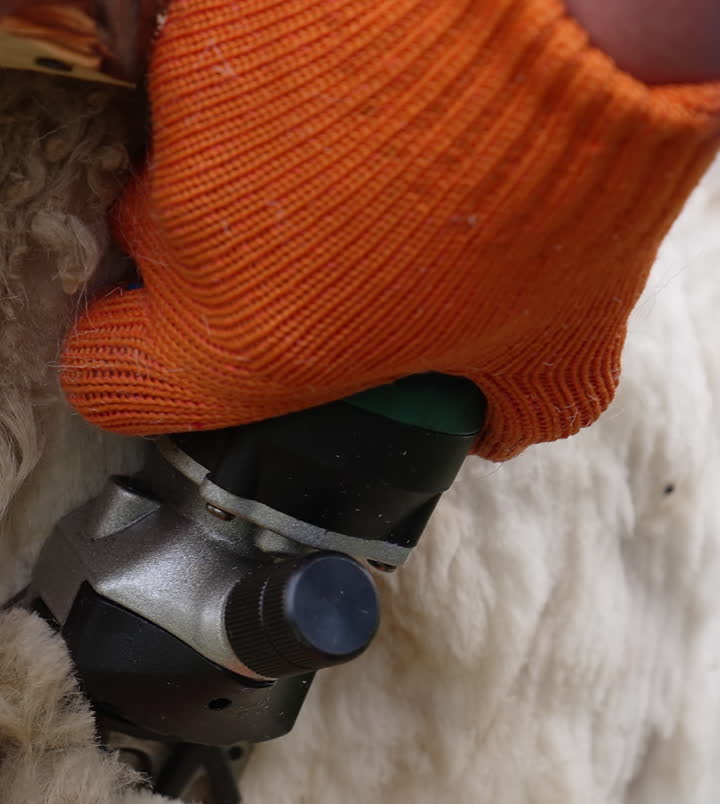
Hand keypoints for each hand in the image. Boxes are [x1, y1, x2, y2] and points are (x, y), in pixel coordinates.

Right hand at [60, 0, 718, 459]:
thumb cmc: (568, 198)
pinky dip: (271, 67)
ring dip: (249, 153)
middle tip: (317, 234)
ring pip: (185, 146)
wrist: (578, 1)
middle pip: (151, 251)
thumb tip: (489, 426)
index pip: (110, 380)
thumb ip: (503, 411)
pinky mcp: (211, 8)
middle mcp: (186, 227)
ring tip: (362, 136)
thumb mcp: (557, 351)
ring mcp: (187, 105)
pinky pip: (215, 56)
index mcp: (244, 339)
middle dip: (219, 251)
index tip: (184, 350)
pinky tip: (359, 66)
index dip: (137, 372)